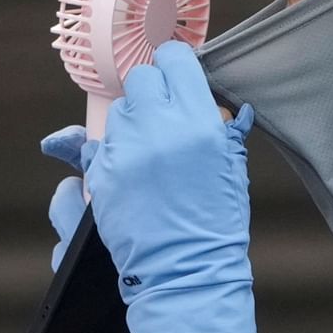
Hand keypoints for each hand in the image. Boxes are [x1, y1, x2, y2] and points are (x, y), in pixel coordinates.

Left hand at [41, 41, 256, 332]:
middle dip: (154, 92)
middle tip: (166, 115)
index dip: (176, 65)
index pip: (174, 59)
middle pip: (142, 78)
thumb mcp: (232, 167)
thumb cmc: (215, 222)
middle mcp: (157, 128)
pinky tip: (134, 172)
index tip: (178, 75)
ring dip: (134, 121)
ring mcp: (124, 150)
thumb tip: (224, 108)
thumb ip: (224, 130)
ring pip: (120, 110)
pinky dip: (116, 151)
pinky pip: (101, 143)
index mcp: (198, 121)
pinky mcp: (100, 174)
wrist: (186, 272)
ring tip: (151, 151)